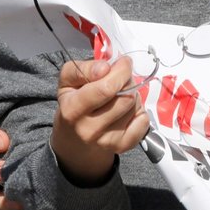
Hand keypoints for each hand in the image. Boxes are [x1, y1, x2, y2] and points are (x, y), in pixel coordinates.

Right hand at [50, 57, 149, 185]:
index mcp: (72, 110)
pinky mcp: (121, 147)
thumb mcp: (67, 81)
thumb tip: (105, 68)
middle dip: (127, 81)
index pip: (106, 88)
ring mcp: (107, 141)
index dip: (121, 71)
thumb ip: (82, 69)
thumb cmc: (72, 104)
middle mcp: (89, 129)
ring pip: (134, 108)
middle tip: (122, 77)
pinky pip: (142, 122)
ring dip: (132, 94)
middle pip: (125, 98)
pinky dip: (139, 111)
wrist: (73, 140)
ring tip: (121, 93)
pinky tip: (127, 109)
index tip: (124, 62)